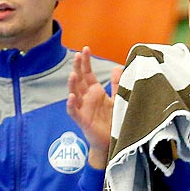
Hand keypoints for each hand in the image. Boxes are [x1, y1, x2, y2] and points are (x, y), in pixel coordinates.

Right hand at [67, 48, 115, 166]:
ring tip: (73, 74)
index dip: (85, 62)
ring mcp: (84, 109)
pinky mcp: (83, 121)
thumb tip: (117, 67)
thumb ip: (117, 84)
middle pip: (80, 80)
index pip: (88, 73)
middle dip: (78, 67)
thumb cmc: (113, 121)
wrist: (113, 141)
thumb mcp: (118, 99)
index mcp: (95, 92)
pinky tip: (71, 97)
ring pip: (75, 94)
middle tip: (77, 55)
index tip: (85, 49)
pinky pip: (75, 112)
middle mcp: (87, 98)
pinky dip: (72, 104)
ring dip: (72, 84)